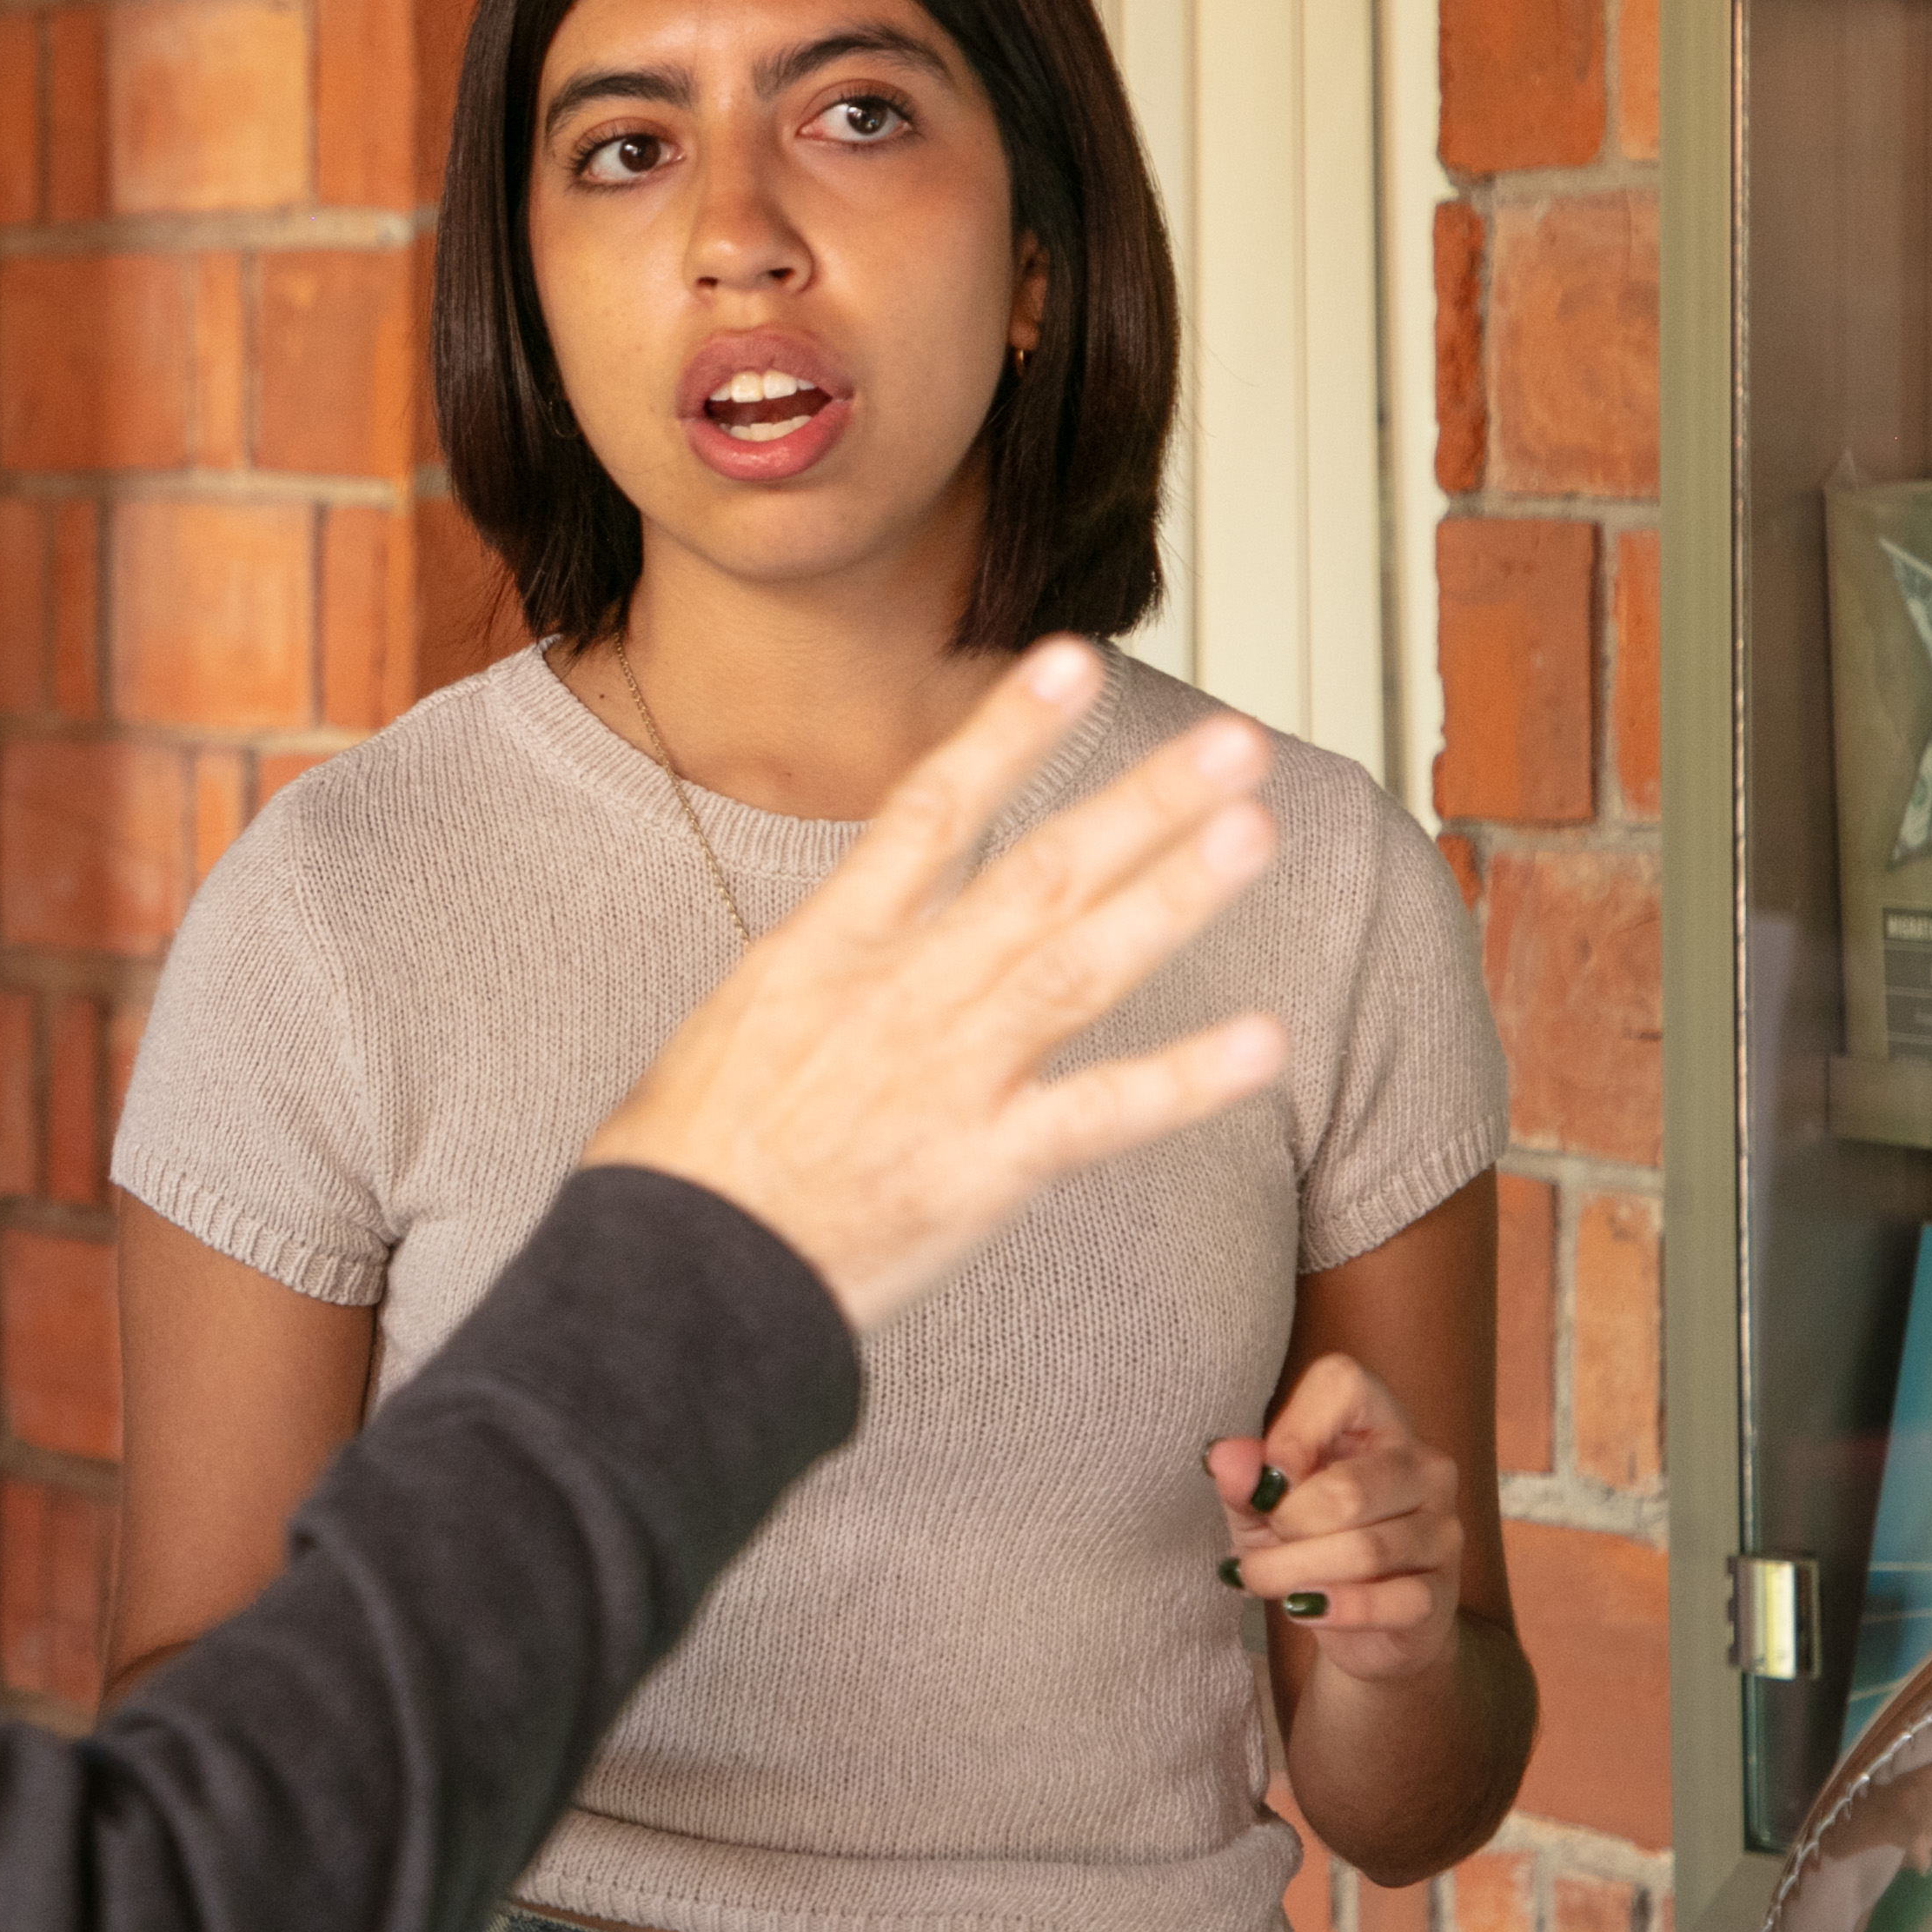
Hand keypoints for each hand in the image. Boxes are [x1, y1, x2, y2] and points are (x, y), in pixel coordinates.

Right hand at [586, 640, 1282, 1329]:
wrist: (669, 1268)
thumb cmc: (685, 1154)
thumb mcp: (740, 1016)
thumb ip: (828, 959)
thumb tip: (880, 907)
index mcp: (829, 947)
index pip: (930, 810)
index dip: (1007, 732)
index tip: (1072, 663)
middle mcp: (901, 995)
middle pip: (1038, 874)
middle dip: (1141, 801)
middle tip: (1233, 742)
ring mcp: (949, 1078)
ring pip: (1080, 965)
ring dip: (1172, 894)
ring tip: (1251, 831)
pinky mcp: (983, 1170)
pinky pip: (1101, 1115)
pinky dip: (1183, 1078)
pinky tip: (1262, 1042)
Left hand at [1212, 1350, 1465, 1683]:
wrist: (1366, 1624)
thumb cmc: (1311, 1543)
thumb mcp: (1262, 1507)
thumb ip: (1244, 1480)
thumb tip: (1224, 1457)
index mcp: (1379, 1422)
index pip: (1343, 1382)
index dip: (1292, 1434)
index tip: (1269, 1481)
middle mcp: (1424, 1467)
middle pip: (1346, 1490)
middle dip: (1284, 1526)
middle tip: (1261, 1544)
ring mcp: (1442, 1530)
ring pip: (1363, 1550)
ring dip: (1293, 1573)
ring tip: (1264, 1579)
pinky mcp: (1443, 1592)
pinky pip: (1388, 1602)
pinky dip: (1334, 1609)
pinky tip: (1306, 1609)